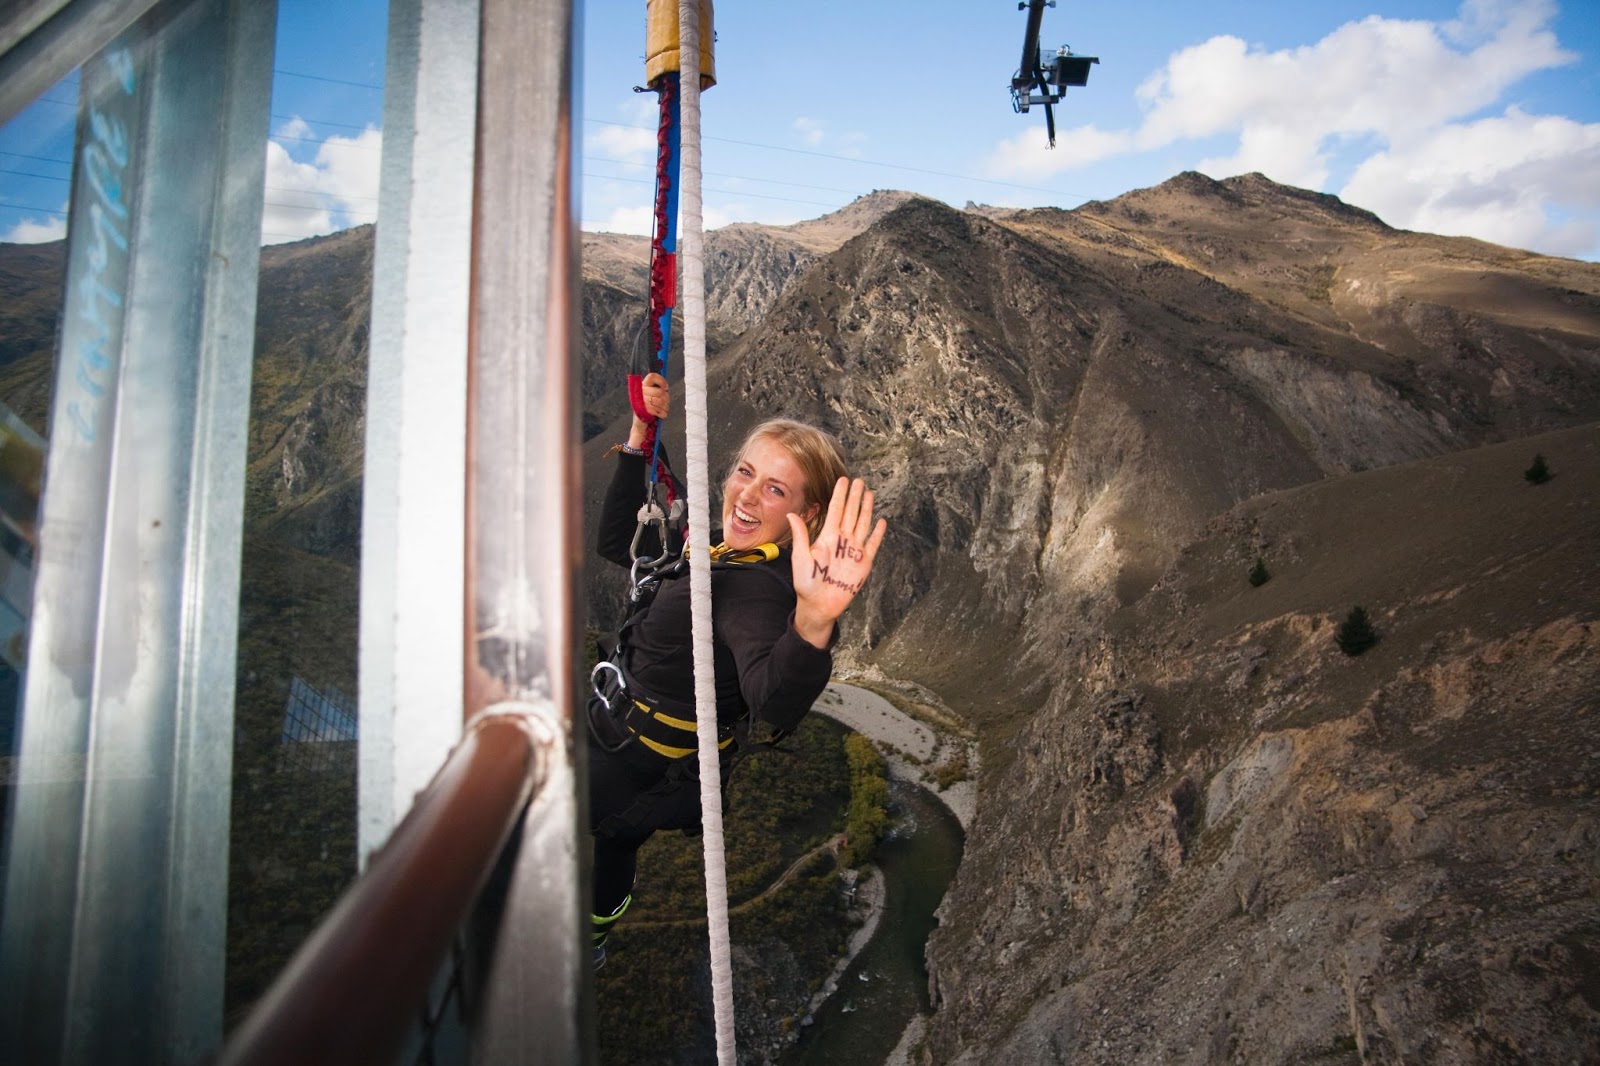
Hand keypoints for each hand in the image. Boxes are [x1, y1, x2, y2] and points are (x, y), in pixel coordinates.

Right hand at [628, 372, 669, 447]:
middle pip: (660, 391)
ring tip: (662, 410)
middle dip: (666, 399)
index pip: (652, 376)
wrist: (641, 424)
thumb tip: (666, 387)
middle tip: (665, 403)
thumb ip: (658, 390)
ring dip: (665, 407)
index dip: (661, 381)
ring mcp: (641, 401)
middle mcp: (641, 392)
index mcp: (643, 386)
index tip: (665, 388)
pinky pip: (657, 410)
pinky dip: (662, 414)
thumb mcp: (653, 397)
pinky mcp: (642, 410)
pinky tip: (660, 415)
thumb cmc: (650, 409)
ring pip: (660, 401)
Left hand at [788, 477, 887, 648]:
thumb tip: (792, 514)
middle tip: (859, 480)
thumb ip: (801, 535)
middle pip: (851, 513)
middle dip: (855, 496)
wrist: (819, 605)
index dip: (840, 495)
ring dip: (866, 509)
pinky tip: (881, 521)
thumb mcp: (800, 557)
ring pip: (862, 524)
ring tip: (869, 493)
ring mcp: (854, 550)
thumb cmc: (807, 583)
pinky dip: (877, 534)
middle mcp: (842, 540)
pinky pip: (873, 545)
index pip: (835, 510)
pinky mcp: (864, 562)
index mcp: (827, 537)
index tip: (843, 480)